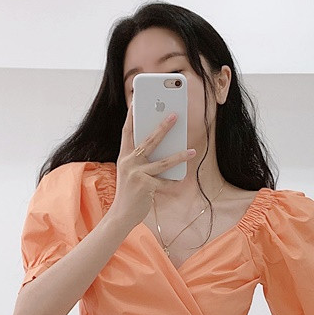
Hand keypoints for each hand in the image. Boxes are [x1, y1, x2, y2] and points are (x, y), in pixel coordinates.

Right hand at [110, 96, 196, 228]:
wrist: (121, 214)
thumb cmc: (129, 191)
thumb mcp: (130, 172)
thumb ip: (140, 159)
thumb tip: (162, 146)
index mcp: (124, 156)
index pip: (127, 131)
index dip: (131, 115)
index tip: (137, 100)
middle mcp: (129, 162)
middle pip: (149, 140)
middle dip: (163, 126)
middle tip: (175, 115)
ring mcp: (137, 174)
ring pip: (163, 162)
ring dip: (180, 156)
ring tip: (192, 151)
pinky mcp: (145, 186)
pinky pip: (164, 181)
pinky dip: (173, 181)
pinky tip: (181, 179)